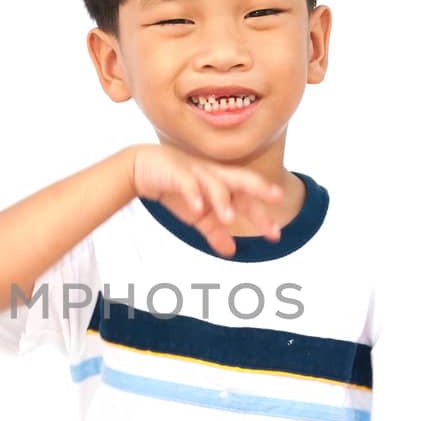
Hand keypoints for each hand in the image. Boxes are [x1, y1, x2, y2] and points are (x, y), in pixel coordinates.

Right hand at [130, 143, 283, 256]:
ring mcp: (196, 173)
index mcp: (222, 185)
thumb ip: (215, 232)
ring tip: (229, 220)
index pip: (247, 200)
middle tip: (278, 197)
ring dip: (223, 201)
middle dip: (260, 188)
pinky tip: (198, 208)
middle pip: (242, 180)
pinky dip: (193, 195)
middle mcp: (214, 176)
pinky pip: (187, 184)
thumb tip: (232, 252)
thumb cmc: (176, 188)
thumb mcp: (197, 216)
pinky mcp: (176, 173)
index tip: (275, 235)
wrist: (142, 168)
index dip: (261, 215)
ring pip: (215, 184)